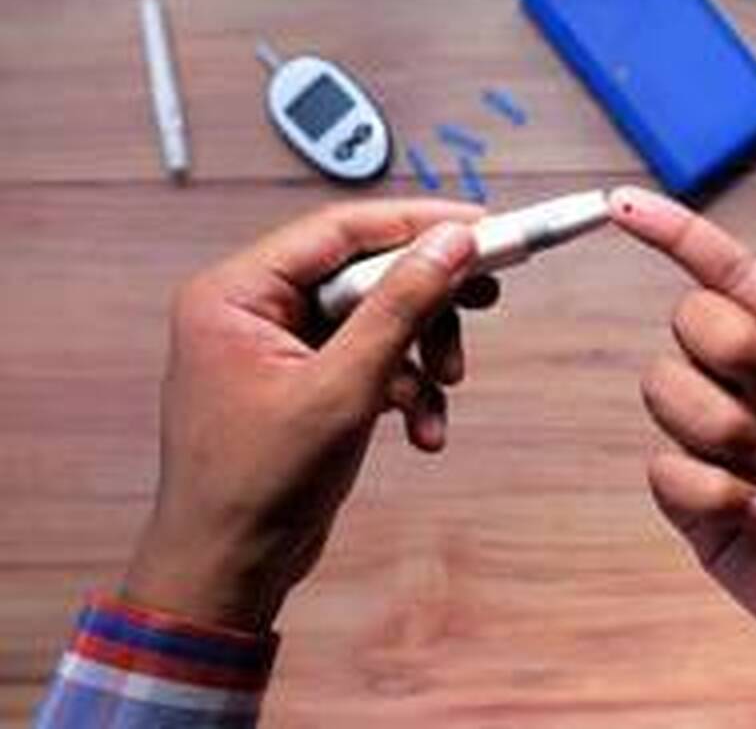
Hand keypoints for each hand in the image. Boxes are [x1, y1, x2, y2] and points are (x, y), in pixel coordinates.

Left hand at [123, 200, 500, 633]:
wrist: (227, 571)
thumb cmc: (255, 486)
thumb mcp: (343, 388)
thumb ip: (400, 306)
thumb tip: (452, 244)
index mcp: (237, 292)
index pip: (340, 230)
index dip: (418, 224)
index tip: (484, 228)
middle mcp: (255, 309)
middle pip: (365, 272)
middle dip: (427, 299)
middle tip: (487, 296)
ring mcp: (281, 348)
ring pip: (376, 319)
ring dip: (421, 352)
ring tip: (447, 387)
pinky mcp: (306, 383)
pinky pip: (370, 362)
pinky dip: (404, 390)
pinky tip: (423, 430)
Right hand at [611, 188, 755, 725]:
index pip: (729, 275)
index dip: (676, 234)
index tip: (624, 206)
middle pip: (689, 320)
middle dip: (735, 349)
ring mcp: (726, 445)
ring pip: (663, 389)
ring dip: (725, 427)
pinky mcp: (701, 505)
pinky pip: (665, 470)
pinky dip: (718, 490)